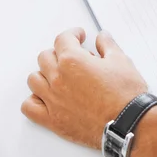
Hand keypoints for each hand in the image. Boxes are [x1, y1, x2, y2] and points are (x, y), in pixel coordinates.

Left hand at [22, 28, 147, 148]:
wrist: (127, 122)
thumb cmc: (125, 94)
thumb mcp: (121, 61)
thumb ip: (108, 45)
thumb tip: (102, 37)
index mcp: (73, 61)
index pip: (63, 39)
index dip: (72, 34)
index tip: (78, 35)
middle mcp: (58, 78)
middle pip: (45, 57)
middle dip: (59, 51)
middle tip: (72, 54)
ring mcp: (53, 100)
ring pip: (34, 79)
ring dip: (45, 73)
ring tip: (59, 74)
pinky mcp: (52, 119)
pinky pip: (29, 106)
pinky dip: (35, 98)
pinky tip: (47, 95)